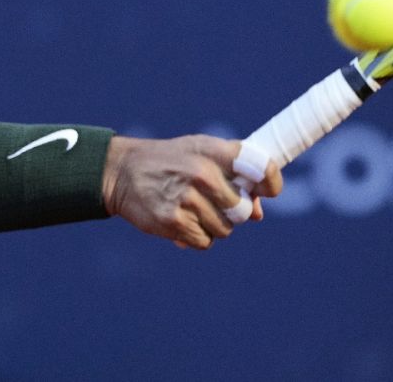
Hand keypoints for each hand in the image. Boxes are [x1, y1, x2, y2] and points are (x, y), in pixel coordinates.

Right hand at [102, 135, 283, 249]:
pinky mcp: (174, 221)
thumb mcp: (200, 154)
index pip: (260, 165)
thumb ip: (234, 176)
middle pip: (243, 210)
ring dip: (212, 225)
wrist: (122, 172)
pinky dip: (196, 236)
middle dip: (233, 212)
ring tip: (191, 209)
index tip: (269, 191)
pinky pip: (205, 241)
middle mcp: (202, 173)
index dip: (271, 181)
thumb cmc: (171, 161)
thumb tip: (259, 214)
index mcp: (213, 151)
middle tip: (213, 202)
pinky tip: (181, 220)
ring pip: (225, 230)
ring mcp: (188, 198)